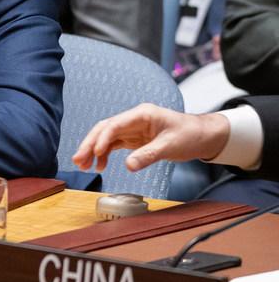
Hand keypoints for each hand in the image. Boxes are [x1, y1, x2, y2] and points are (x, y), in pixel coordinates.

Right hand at [72, 103, 230, 172]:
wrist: (203, 135)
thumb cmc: (190, 135)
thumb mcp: (171, 146)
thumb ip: (148, 155)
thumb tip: (128, 166)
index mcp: (142, 115)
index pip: (115, 124)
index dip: (103, 138)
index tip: (95, 153)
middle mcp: (133, 119)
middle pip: (105, 129)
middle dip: (89, 144)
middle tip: (78, 160)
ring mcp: (132, 129)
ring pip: (106, 137)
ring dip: (93, 150)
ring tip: (82, 165)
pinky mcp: (134, 138)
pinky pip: (114, 145)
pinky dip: (104, 154)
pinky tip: (99, 165)